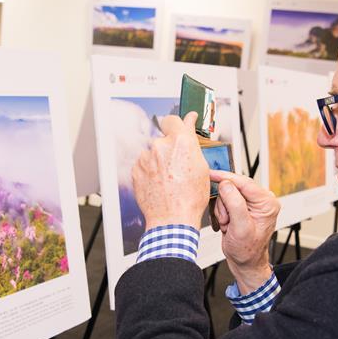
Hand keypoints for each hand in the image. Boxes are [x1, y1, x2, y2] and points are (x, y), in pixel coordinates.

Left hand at [132, 112, 209, 230]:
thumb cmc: (189, 198)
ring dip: (159, 160)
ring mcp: (146, 157)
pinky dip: (151, 171)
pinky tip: (160, 183)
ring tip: (169, 178)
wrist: (172, 218)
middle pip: (163, 138)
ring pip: (153, 152)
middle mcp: (160, 145)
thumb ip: (193, 143)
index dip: (178, 124)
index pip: (174, 120)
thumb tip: (190, 125)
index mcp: (180, 142)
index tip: (182, 124)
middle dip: (170, 148)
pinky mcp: (136, 169)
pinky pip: (144, 164)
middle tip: (178, 164)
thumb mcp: (201, 168)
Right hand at [210, 170, 279, 293]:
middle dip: (225, 203)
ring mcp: (252, 203)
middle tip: (227, 220)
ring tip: (229, 224)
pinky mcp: (243, 207)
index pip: (244, 182)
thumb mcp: (241, 227)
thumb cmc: (247, 250)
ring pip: (228, 194)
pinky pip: (226, 200)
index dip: (226, 177)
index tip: (212, 174)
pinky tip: (228, 223)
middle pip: (234, 187)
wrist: (245, 262)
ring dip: (223, 210)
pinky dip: (223, 212)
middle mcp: (261, 200)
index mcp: (267, 202)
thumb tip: (226, 184)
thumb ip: (234, 203)